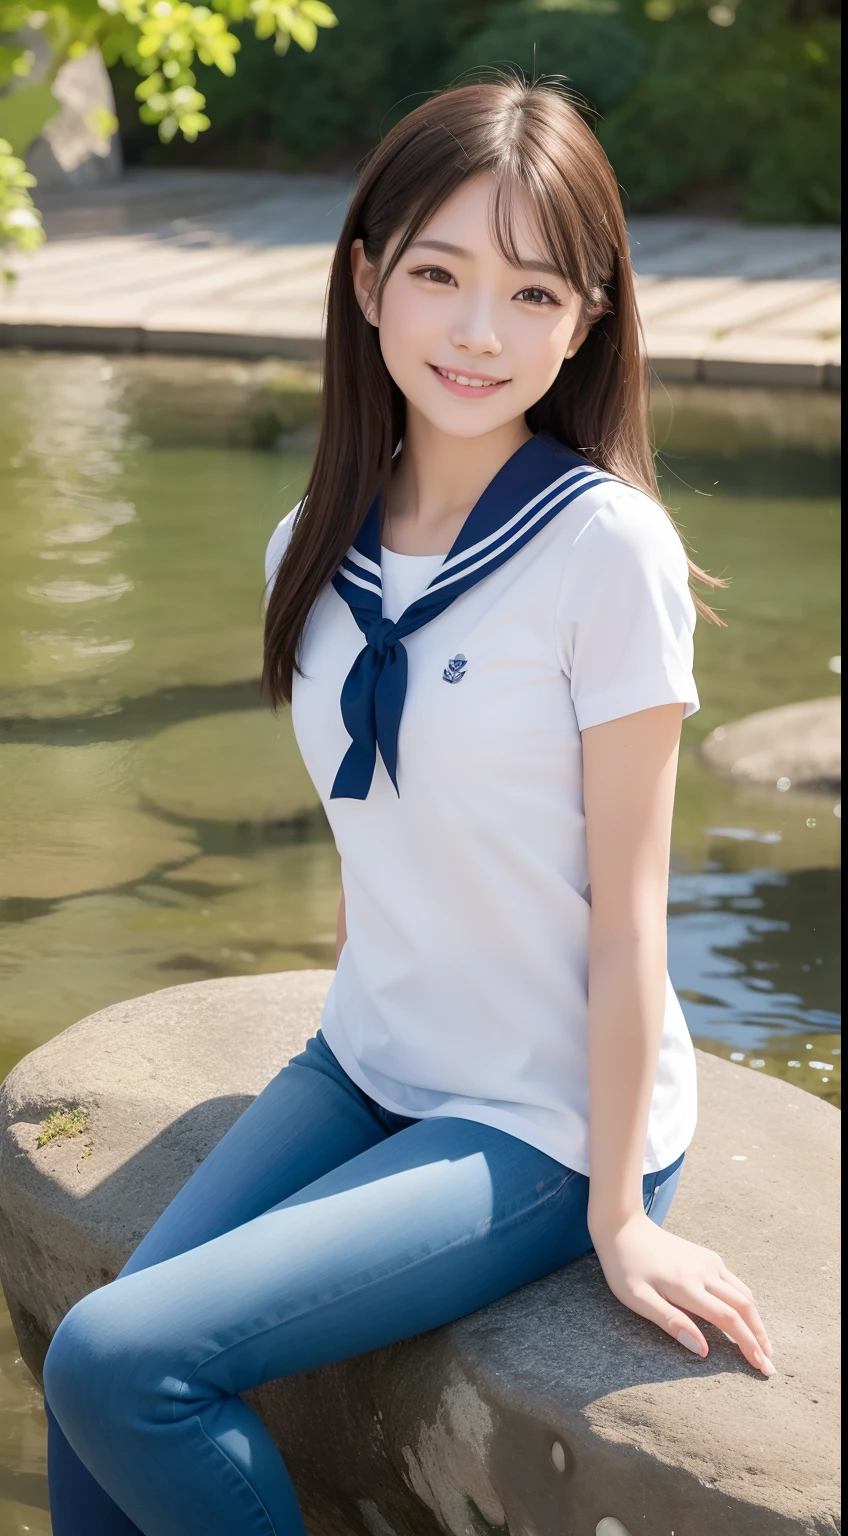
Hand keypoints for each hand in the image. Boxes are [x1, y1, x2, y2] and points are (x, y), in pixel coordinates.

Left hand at [592, 1211, 774, 1375]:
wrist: (623, 1227)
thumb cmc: (625, 1268)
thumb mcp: (638, 1299)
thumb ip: (671, 1322)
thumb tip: (703, 1350)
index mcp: (687, 1286)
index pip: (728, 1319)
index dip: (747, 1344)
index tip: (761, 1366)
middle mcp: (705, 1271)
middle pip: (744, 1307)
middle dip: (759, 1337)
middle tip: (769, 1365)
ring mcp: (709, 1261)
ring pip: (744, 1293)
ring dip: (756, 1321)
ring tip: (763, 1346)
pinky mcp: (708, 1257)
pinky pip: (735, 1282)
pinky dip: (746, 1304)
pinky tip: (746, 1318)